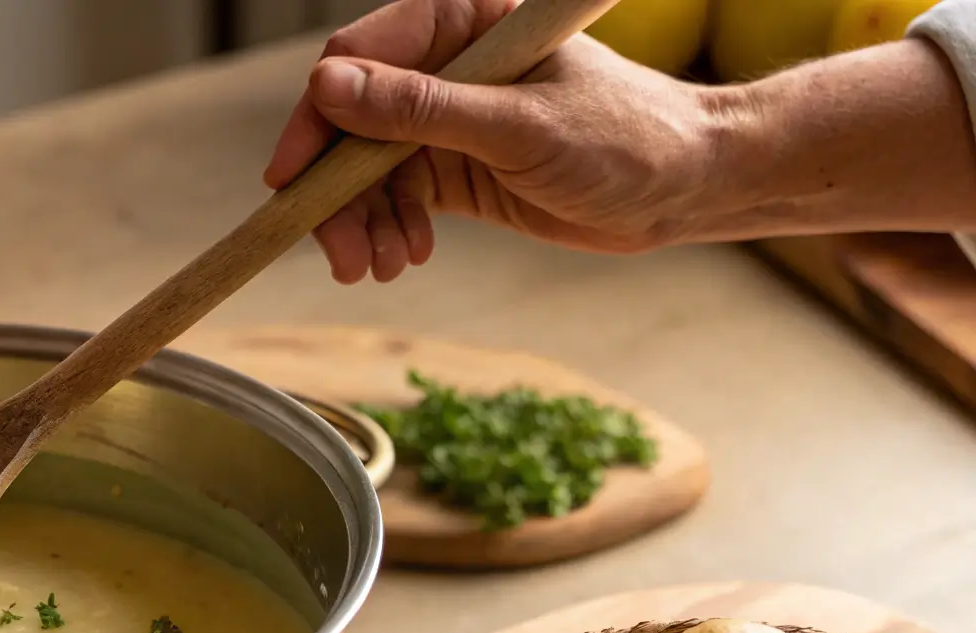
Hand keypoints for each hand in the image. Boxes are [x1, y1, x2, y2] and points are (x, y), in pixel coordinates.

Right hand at [264, 0, 724, 282]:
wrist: (685, 188)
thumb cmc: (625, 138)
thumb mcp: (518, 127)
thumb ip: (422, 109)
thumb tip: (330, 88)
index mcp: (463, 24)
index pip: (360, 60)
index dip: (316, 120)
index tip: (290, 179)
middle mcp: (446, 66)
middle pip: (351, 123)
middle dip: (337, 191)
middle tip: (341, 254)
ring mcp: (448, 119)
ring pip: (367, 169)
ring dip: (362, 222)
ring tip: (381, 266)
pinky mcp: (457, 167)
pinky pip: (396, 197)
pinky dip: (389, 230)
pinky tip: (406, 256)